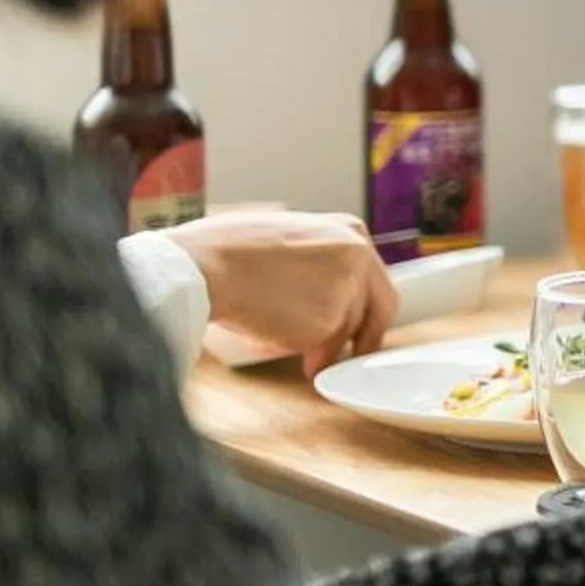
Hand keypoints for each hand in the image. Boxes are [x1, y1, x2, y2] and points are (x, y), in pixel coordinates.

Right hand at [166, 209, 396, 373]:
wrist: (204, 267)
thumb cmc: (226, 250)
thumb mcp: (287, 234)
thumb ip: (316, 256)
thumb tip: (318, 284)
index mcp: (350, 230)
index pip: (375, 277)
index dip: (365, 305)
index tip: (360, 323)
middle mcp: (359, 256)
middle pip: (380, 307)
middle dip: (363, 335)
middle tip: (349, 354)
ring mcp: (348, 289)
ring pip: (344, 331)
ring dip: (318, 345)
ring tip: (274, 334)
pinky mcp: (330, 321)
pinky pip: (322, 349)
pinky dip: (301, 353)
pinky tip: (269, 339)